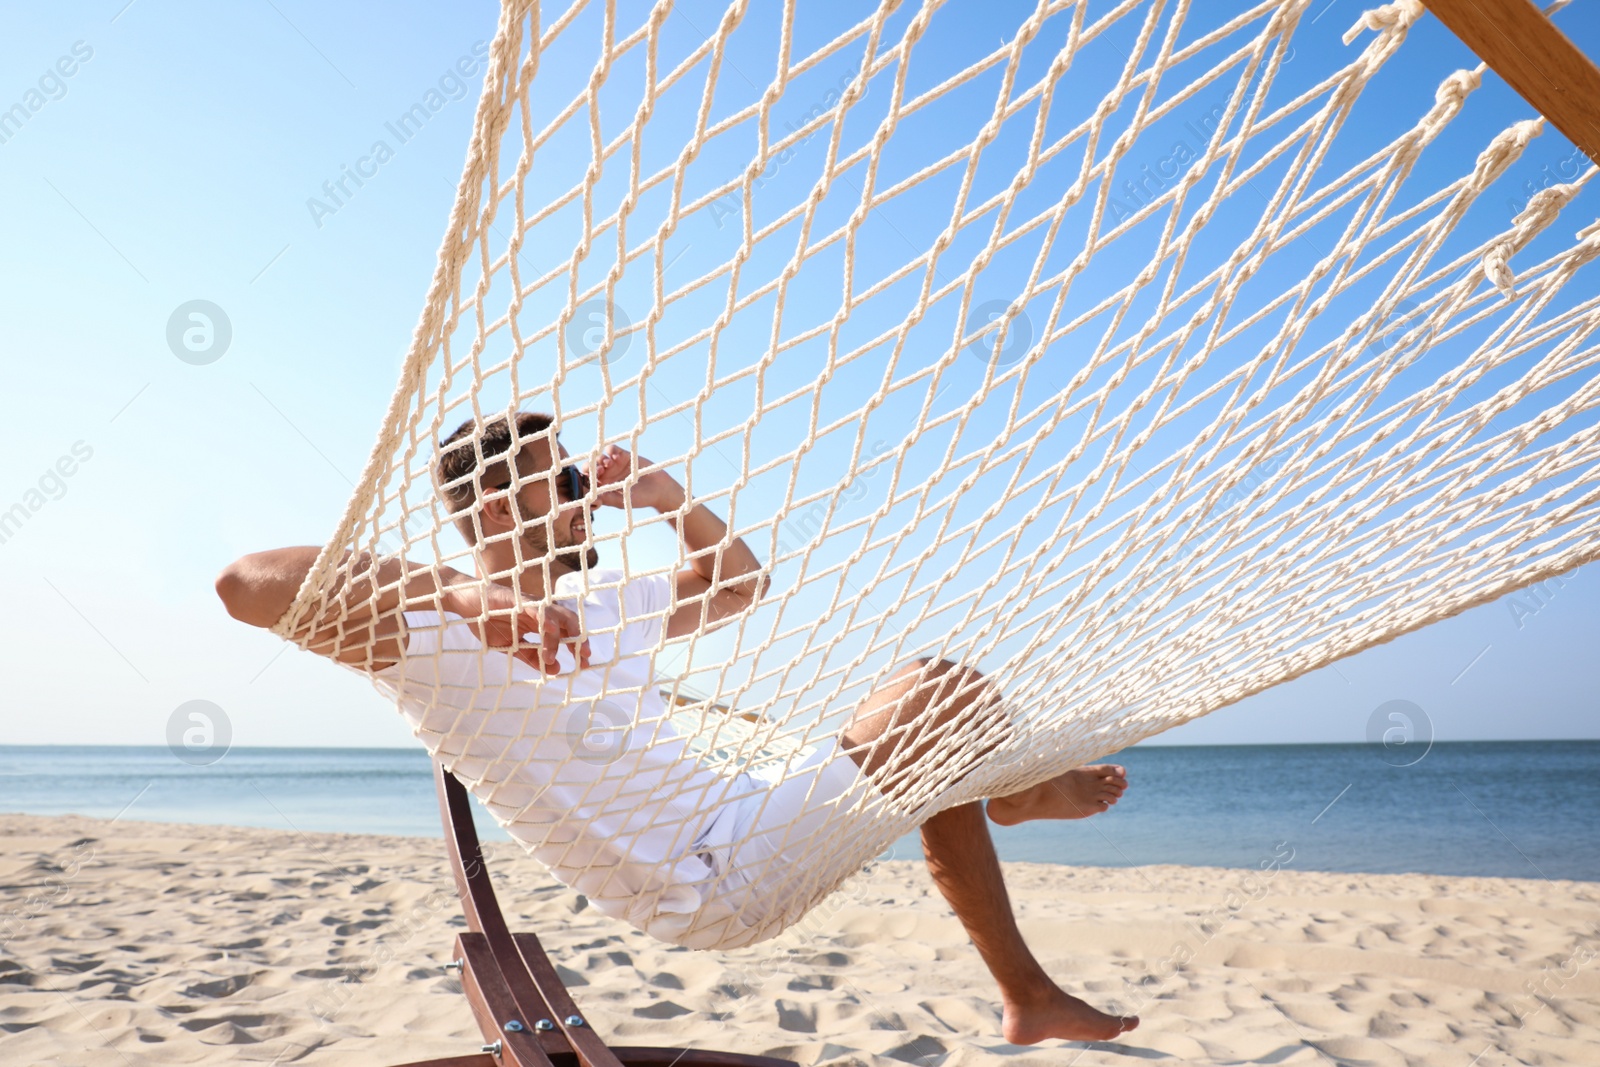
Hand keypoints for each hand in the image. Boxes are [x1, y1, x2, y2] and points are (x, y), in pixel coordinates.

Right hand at [445, 582, 590, 674]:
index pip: (567, 633)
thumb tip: (555, 670)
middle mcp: (541, 613)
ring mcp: (531, 605)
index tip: (585, 664)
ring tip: (553, 656)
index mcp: (541, 623)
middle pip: (570, 622)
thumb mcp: (511, 646)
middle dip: (579, 639)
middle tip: (584, 658)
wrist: (466, 604)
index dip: (578, 647)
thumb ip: (532, 656)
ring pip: (556, 616)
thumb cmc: (488, 622)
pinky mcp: (518, 600)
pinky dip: (546, 619)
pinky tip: (550, 630)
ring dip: (559, 636)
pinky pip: (537, 608)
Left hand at [588, 445, 684, 511]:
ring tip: (608, 464)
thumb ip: (607, 498)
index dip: (586, 478)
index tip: (591, 479)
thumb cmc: (641, 499)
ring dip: (600, 459)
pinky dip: (610, 450)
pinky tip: (616, 457)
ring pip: (600, 457)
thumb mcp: (622, 501)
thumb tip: (591, 497)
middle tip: (599, 470)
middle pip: (591, 467)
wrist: (660, 489)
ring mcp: (614, 464)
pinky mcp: (624, 455)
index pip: (588, 480)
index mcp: (603, 487)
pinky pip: (612, 449)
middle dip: (591, 466)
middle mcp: (606, 475)